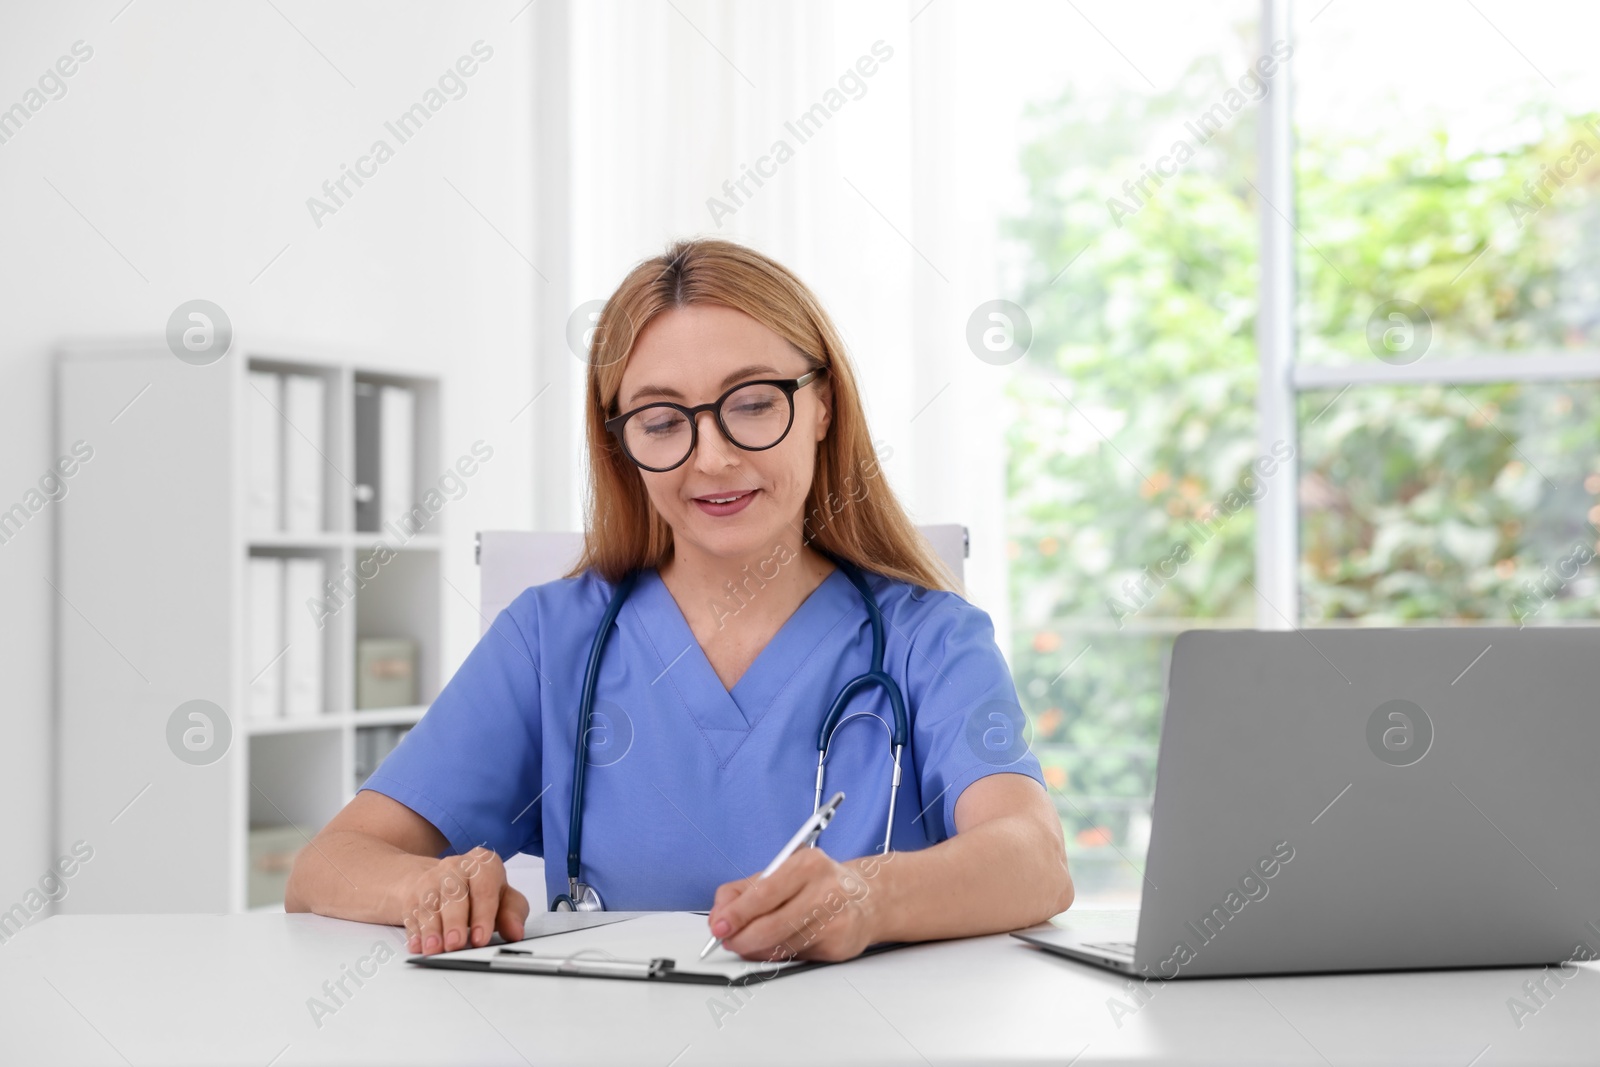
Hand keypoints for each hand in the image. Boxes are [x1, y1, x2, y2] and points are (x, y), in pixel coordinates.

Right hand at [398, 846, 529, 954]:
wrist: (446, 880)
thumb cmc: (481, 892)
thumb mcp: (504, 899)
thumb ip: (512, 914)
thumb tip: (516, 932)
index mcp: (483, 864)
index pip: (484, 888)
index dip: (483, 914)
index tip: (481, 938)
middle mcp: (456, 866)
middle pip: (454, 894)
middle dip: (454, 922)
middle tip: (455, 944)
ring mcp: (432, 878)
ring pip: (429, 903)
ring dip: (431, 929)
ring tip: (434, 949)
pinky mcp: (414, 894)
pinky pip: (412, 913)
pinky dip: (415, 932)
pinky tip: (418, 946)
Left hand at [707, 848, 877, 962]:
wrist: (865, 897)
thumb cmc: (817, 883)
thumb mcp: (780, 873)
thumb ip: (742, 891)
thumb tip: (719, 916)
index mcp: (807, 864)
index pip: (764, 894)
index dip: (737, 914)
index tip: (719, 927)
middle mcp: (825, 890)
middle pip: (772, 926)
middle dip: (742, 939)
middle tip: (729, 941)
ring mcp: (835, 920)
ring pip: (781, 947)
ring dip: (757, 950)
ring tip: (749, 943)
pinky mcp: (838, 946)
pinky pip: (795, 957)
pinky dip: (778, 955)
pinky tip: (778, 943)